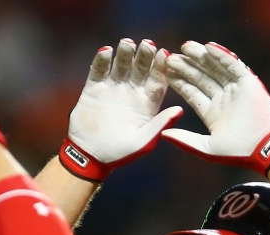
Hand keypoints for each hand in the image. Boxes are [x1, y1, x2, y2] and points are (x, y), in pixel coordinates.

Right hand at [61, 38, 182, 181]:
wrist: (90, 156)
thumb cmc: (120, 152)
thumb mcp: (143, 142)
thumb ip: (160, 125)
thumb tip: (180, 110)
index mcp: (147, 103)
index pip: (156, 80)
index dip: (160, 67)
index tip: (164, 54)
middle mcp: (132, 92)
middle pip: (140, 69)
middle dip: (144, 56)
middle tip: (147, 44)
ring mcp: (112, 88)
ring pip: (120, 66)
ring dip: (124, 54)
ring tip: (127, 43)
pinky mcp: (94, 88)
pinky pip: (98, 71)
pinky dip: (101, 60)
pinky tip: (105, 51)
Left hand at [162, 41, 269, 174]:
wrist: (264, 147)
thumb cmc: (237, 151)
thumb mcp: (206, 148)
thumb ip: (185, 140)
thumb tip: (163, 134)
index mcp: (211, 112)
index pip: (192, 93)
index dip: (179, 82)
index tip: (165, 72)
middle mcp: (222, 98)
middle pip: (201, 78)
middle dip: (186, 67)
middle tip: (170, 57)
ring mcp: (235, 89)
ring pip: (215, 69)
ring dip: (200, 57)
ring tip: (185, 47)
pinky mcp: (248, 82)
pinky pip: (233, 65)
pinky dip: (222, 56)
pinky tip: (208, 47)